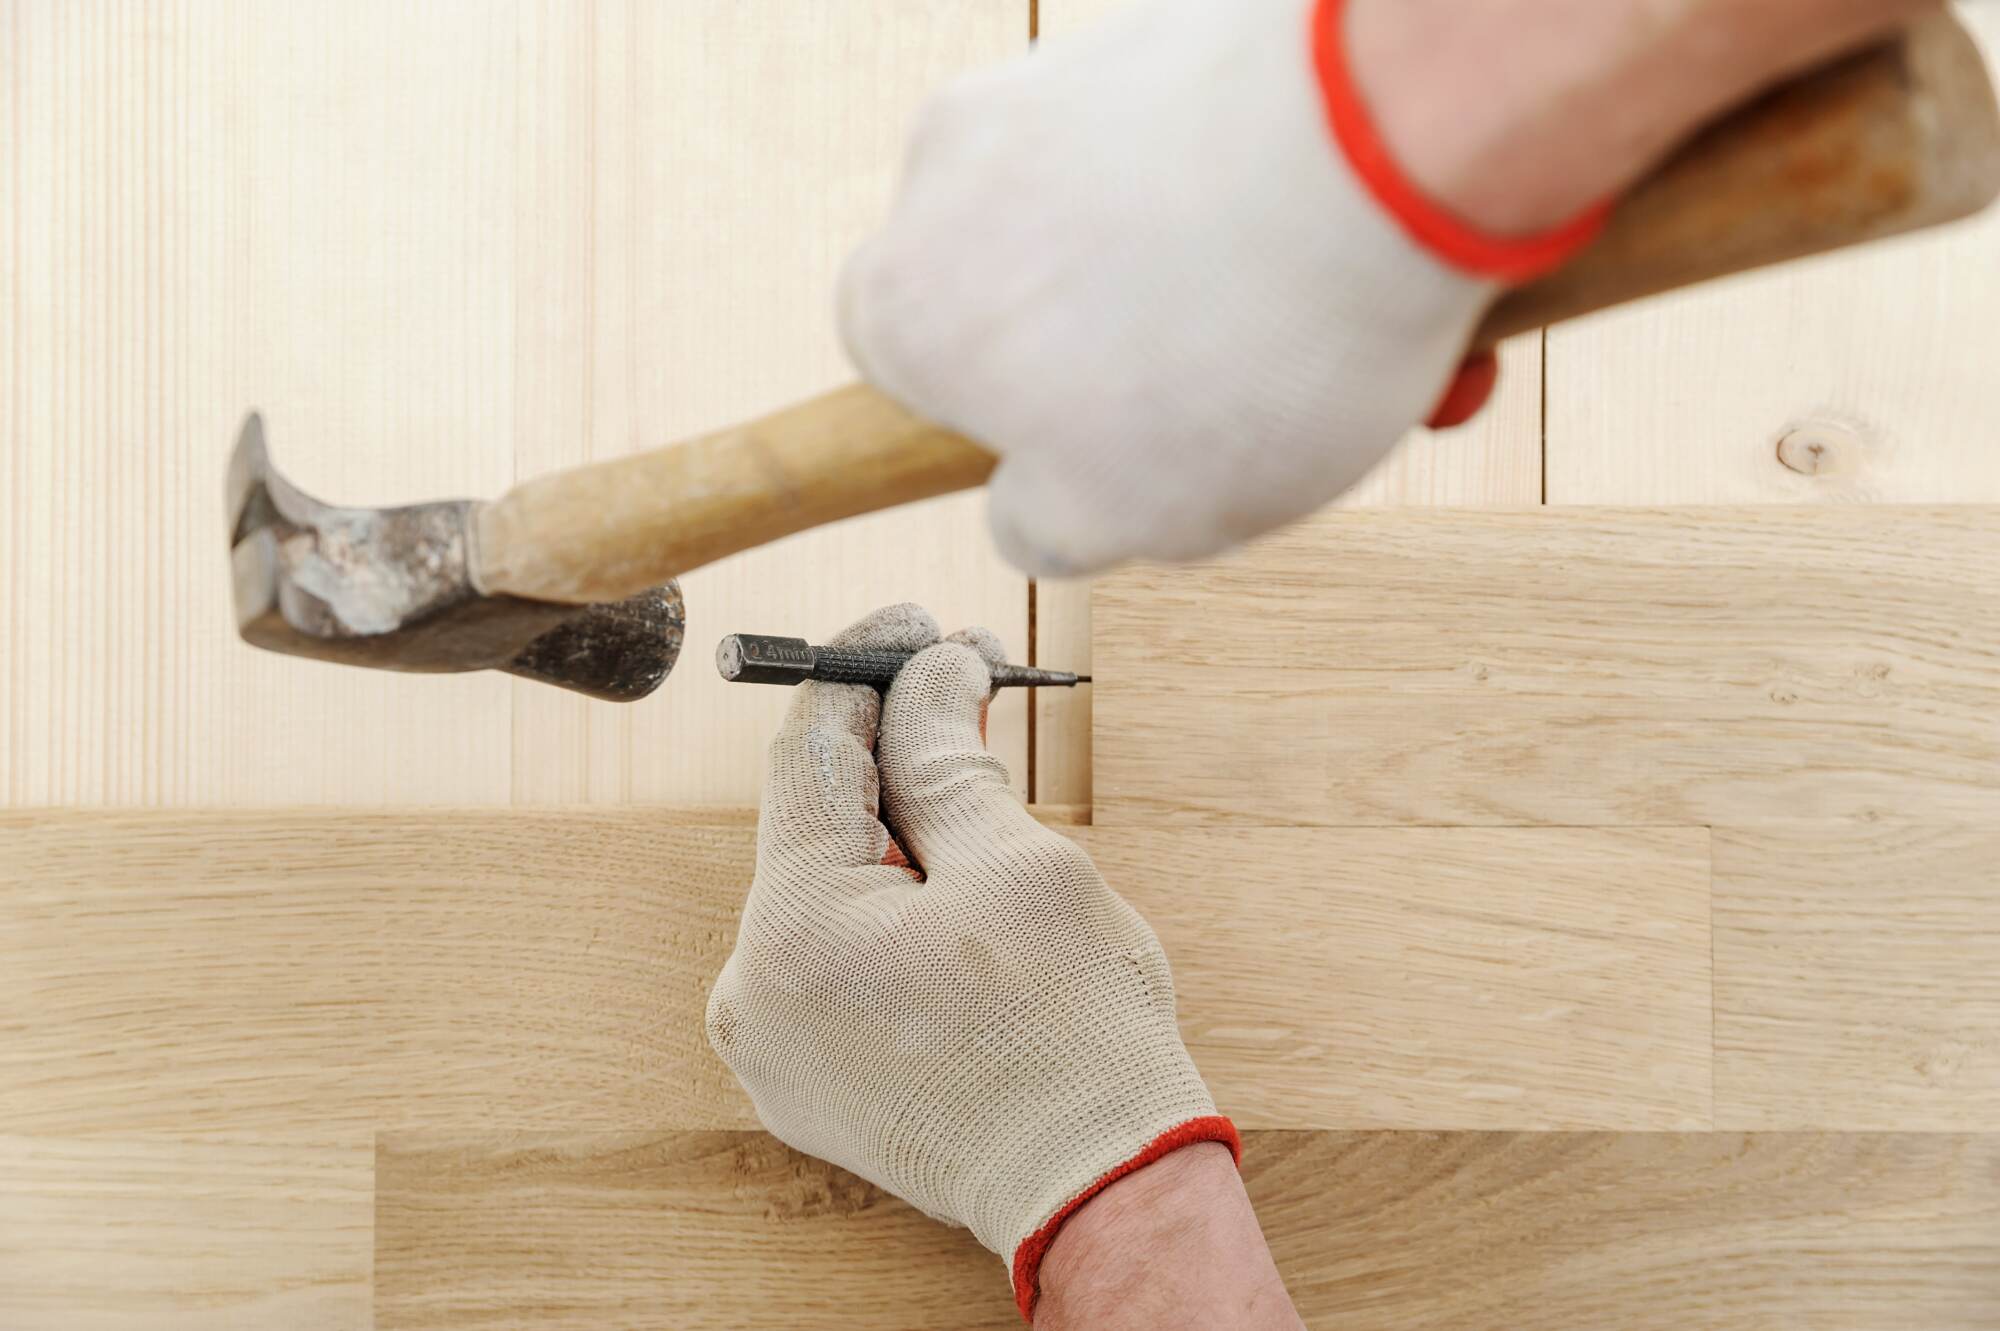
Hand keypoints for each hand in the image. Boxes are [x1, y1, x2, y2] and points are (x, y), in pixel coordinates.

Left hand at [705, 604, 1238, 1318]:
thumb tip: (925, 670)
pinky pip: (832, 949)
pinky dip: (885, 899)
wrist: (1096, 1188)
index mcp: (795, 931)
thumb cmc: (1072, 1035)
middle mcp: (754, 991)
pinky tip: (951, 874)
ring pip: (825, 882)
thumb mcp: (1015, 863)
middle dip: (891, 747)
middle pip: (812, 819)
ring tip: (977, 783)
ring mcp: (771, 1042)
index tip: (915, 627)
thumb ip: (944, 754)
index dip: (864, 671)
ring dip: (895, 823)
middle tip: (966, 686)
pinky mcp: (802, 1071)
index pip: (809, 753)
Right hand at [841, 0, 1926, 575]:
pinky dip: (1306, 223)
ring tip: (1379, 358)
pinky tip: (1412, 270)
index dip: (978, 420)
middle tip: (1264, 424)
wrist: (1419, 119)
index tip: (1025, 441)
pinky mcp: (1191, 34)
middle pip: (1038, 292)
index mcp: (912, 287)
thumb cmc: (1256, 342)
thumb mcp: (1144, 510)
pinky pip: (1229, 155)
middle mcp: (968, 161)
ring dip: (1252, 306)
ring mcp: (1084, 82)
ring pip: (1150, 224)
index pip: (891, 370)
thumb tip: (1046, 499)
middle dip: (1144, 367)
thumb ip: (1059, 520)